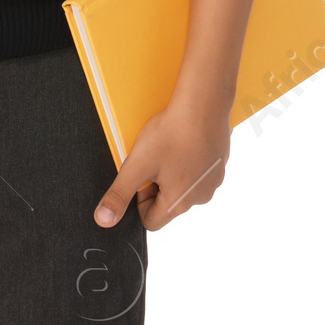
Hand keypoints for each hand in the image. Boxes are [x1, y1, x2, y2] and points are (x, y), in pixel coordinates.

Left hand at [95, 99, 231, 231]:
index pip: (151, 221)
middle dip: (155, 184)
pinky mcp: (219, 165)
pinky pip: (197, 173)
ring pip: (182, 187)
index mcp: (180, 203)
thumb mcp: (136, 165)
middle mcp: (200, 198)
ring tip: (169, 148)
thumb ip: (119, 195)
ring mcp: (213, 181)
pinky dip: (187, 162)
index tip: (141, 176)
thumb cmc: (171, 133)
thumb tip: (104, 220)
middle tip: (154, 159)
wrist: (203, 104)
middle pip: (167, 204)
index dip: (139, 200)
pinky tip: (183, 143)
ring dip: (171, 172)